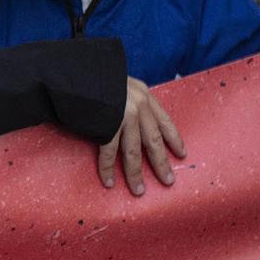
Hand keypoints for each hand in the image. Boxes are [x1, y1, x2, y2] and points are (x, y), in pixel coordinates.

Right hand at [97, 77, 183, 195]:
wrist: (77, 69)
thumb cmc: (93, 75)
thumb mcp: (120, 82)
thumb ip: (128, 98)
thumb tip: (126, 116)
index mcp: (143, 94)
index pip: (164, 121)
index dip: (174, 139)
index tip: (182, 154)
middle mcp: (138, 105)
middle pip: (154, 141)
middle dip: (161, 163)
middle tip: (168, 181)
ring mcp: (124, 115)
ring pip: (133, 151)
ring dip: (136, 173)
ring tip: (139, 190)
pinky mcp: (107, 124)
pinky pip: (109, 151)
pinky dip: (107, 168)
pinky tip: (109, 181)